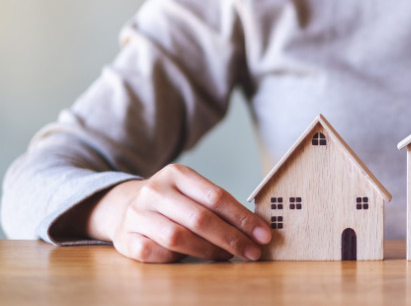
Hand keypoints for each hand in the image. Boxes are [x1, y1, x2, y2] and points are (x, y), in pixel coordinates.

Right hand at [85, 164, 270, 262]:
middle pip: (200, 218)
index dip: (243, 218)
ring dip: (209, 250)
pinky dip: (177, 259)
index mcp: (177, 174)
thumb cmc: (172, 203)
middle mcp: (155, 190)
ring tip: (229, 256)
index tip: (264, 235)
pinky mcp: (125, 238)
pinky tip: (192, 259)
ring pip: (178, 237)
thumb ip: (217, 206)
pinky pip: (156, 253)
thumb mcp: (193, 193)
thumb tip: (256, 229)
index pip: (217, 197)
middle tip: (253, 252)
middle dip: (232, 238)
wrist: (124, 207)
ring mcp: (137, 214)